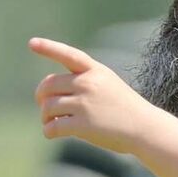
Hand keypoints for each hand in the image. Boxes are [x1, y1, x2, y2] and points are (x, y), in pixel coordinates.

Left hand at [30, 37, 150, 154]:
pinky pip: (53, 127)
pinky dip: (48, 131)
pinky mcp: (82, 125)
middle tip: (43, 106)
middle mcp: (88, 83)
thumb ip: (83, 82)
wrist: (145, 129)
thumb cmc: (126, 109)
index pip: (68, 54)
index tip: (32, 43)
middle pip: (49, 85)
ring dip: (45, 116)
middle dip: (41, 96)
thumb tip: (49, 94)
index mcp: (95, 71)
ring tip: (50, 122)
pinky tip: (51, 133)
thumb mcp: (108, 84)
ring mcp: (85, 104)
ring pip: (48, 107)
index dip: (49, 48)